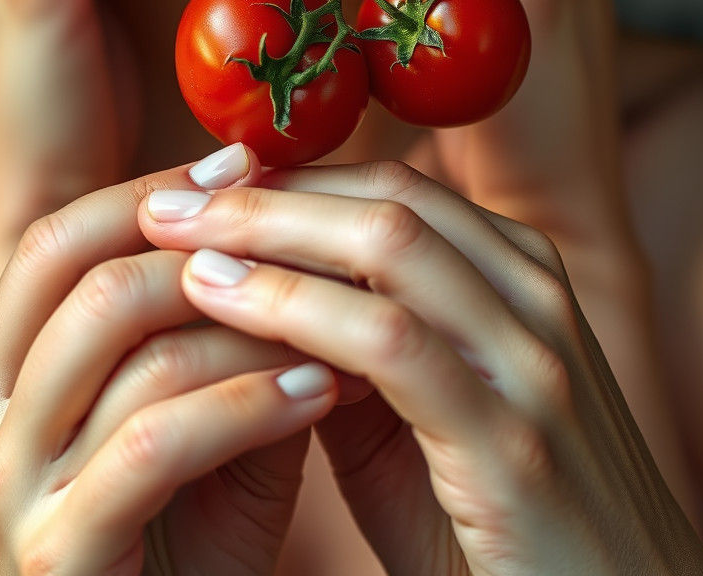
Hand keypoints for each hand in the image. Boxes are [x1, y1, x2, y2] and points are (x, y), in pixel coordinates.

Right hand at [0, 157, 359, 575]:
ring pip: (129, 346)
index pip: (61, 238)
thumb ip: (223, 331)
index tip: (244, 162)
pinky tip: (318, 390)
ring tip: (336, 316)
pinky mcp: (59, 553)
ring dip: (248, 319)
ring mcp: (15, 487)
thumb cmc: (184, 534)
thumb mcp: (198, 415)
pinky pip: (158, 442)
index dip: (152, 189)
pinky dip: (249, 403)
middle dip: (201, 239)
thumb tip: (293, 229)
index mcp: (8, 367)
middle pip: (85, 272)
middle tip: (301, 229)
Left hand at [140, 161, 702, 575]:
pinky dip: (294, 308)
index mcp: (519, 278)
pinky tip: (219, 300)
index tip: (201, 187)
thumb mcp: (420, 418)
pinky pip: (389, 342)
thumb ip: (357, 344)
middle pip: (386, 199)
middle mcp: (534, 298)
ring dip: (266, 233)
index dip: (290, 179)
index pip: (391, 189)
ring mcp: (534, 363)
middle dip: (267, 191)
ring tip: (171, 238)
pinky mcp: (513, 442)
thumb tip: (260, 284)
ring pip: (388, 246)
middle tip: (168, 196)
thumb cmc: (495, 523)